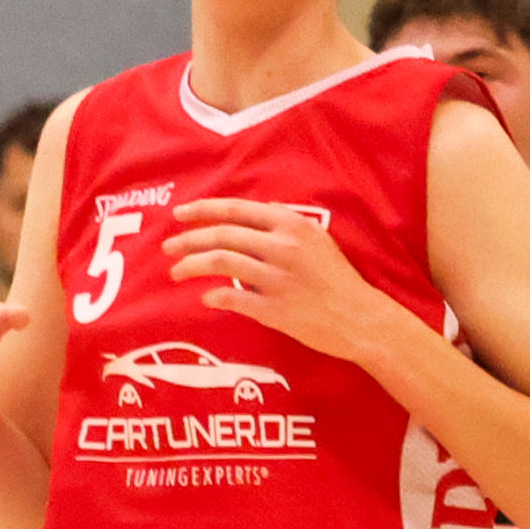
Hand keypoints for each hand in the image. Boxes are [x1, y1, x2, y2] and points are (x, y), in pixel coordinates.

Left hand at [162, 198, 395, 361]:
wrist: (361, 318)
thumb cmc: (338, 279)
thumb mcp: (318, 240)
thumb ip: (286, 225)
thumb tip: (256, 211)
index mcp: (292, 226)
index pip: (237, 210)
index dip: (204, 210)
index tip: (180, 215)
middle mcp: (283, 247)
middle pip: (222, 235)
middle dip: (188, 239)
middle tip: (168, 247)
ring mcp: (278, 279)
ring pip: (221, 262)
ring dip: (191, 265)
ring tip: (175, 272)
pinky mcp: (275, 309)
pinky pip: (233, 298)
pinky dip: (214, 296)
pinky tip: (205, 297)